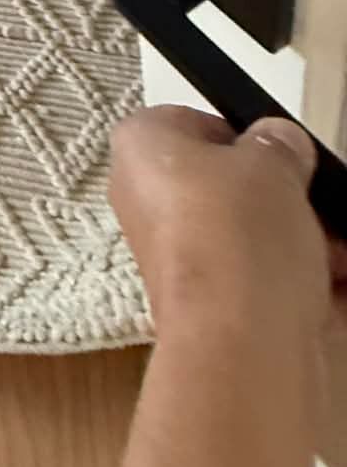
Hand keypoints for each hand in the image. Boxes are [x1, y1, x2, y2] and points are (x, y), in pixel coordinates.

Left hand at [109, 105, 346, 345]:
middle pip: (232, 189)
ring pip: (257, 240)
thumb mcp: (271, 162)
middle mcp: (147, 202)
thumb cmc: (239, 231)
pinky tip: (341, 287)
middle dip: (292, 201)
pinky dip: (310, 287)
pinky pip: (267, 286)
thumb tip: (279, 141)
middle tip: (326, 208)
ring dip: (311, 244)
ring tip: (341, 254)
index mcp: (140, 149)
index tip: (285, 155)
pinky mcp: (212, 311)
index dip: (246, 136)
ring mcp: (179, 261)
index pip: (193, 123)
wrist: (240, 343)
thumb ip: (278, 143)